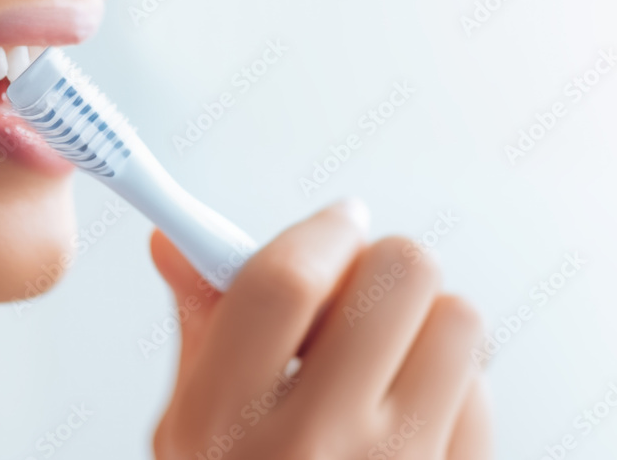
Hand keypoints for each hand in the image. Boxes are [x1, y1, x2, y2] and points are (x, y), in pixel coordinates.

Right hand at [149, 199, 491, 459]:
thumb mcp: (188, 428)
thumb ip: (200, 325)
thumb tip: (178, 240)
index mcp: (227, 423)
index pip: (285, 283)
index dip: (318, 231)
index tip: (336, 222)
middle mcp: (319, 448)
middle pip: (399, 280)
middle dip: (380, 266)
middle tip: (356, 290)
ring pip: (458, 323)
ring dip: (421, 323)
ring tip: (380, 358)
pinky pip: (480, 395)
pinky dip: (448, 387)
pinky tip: (403, 416)